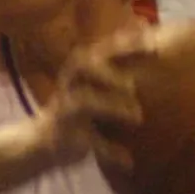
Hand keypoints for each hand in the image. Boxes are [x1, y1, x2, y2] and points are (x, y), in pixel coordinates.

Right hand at [37, 25, 151, 169]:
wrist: (40, 141)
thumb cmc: (79, 109)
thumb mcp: (94, 83)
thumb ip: (118, 64)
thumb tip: (149, 32)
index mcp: (80, 70)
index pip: (102, 49)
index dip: (125, 44)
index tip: (154, 44)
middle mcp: (70, 84)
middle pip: (86, 68)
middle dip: (111, 73)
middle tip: (138, 83)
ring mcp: (64, 110)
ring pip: (83, 102)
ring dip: (111, 107)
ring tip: (138, 117)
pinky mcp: (62, 135)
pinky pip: (87, 142)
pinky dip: (109, 151)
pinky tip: (128, 161)